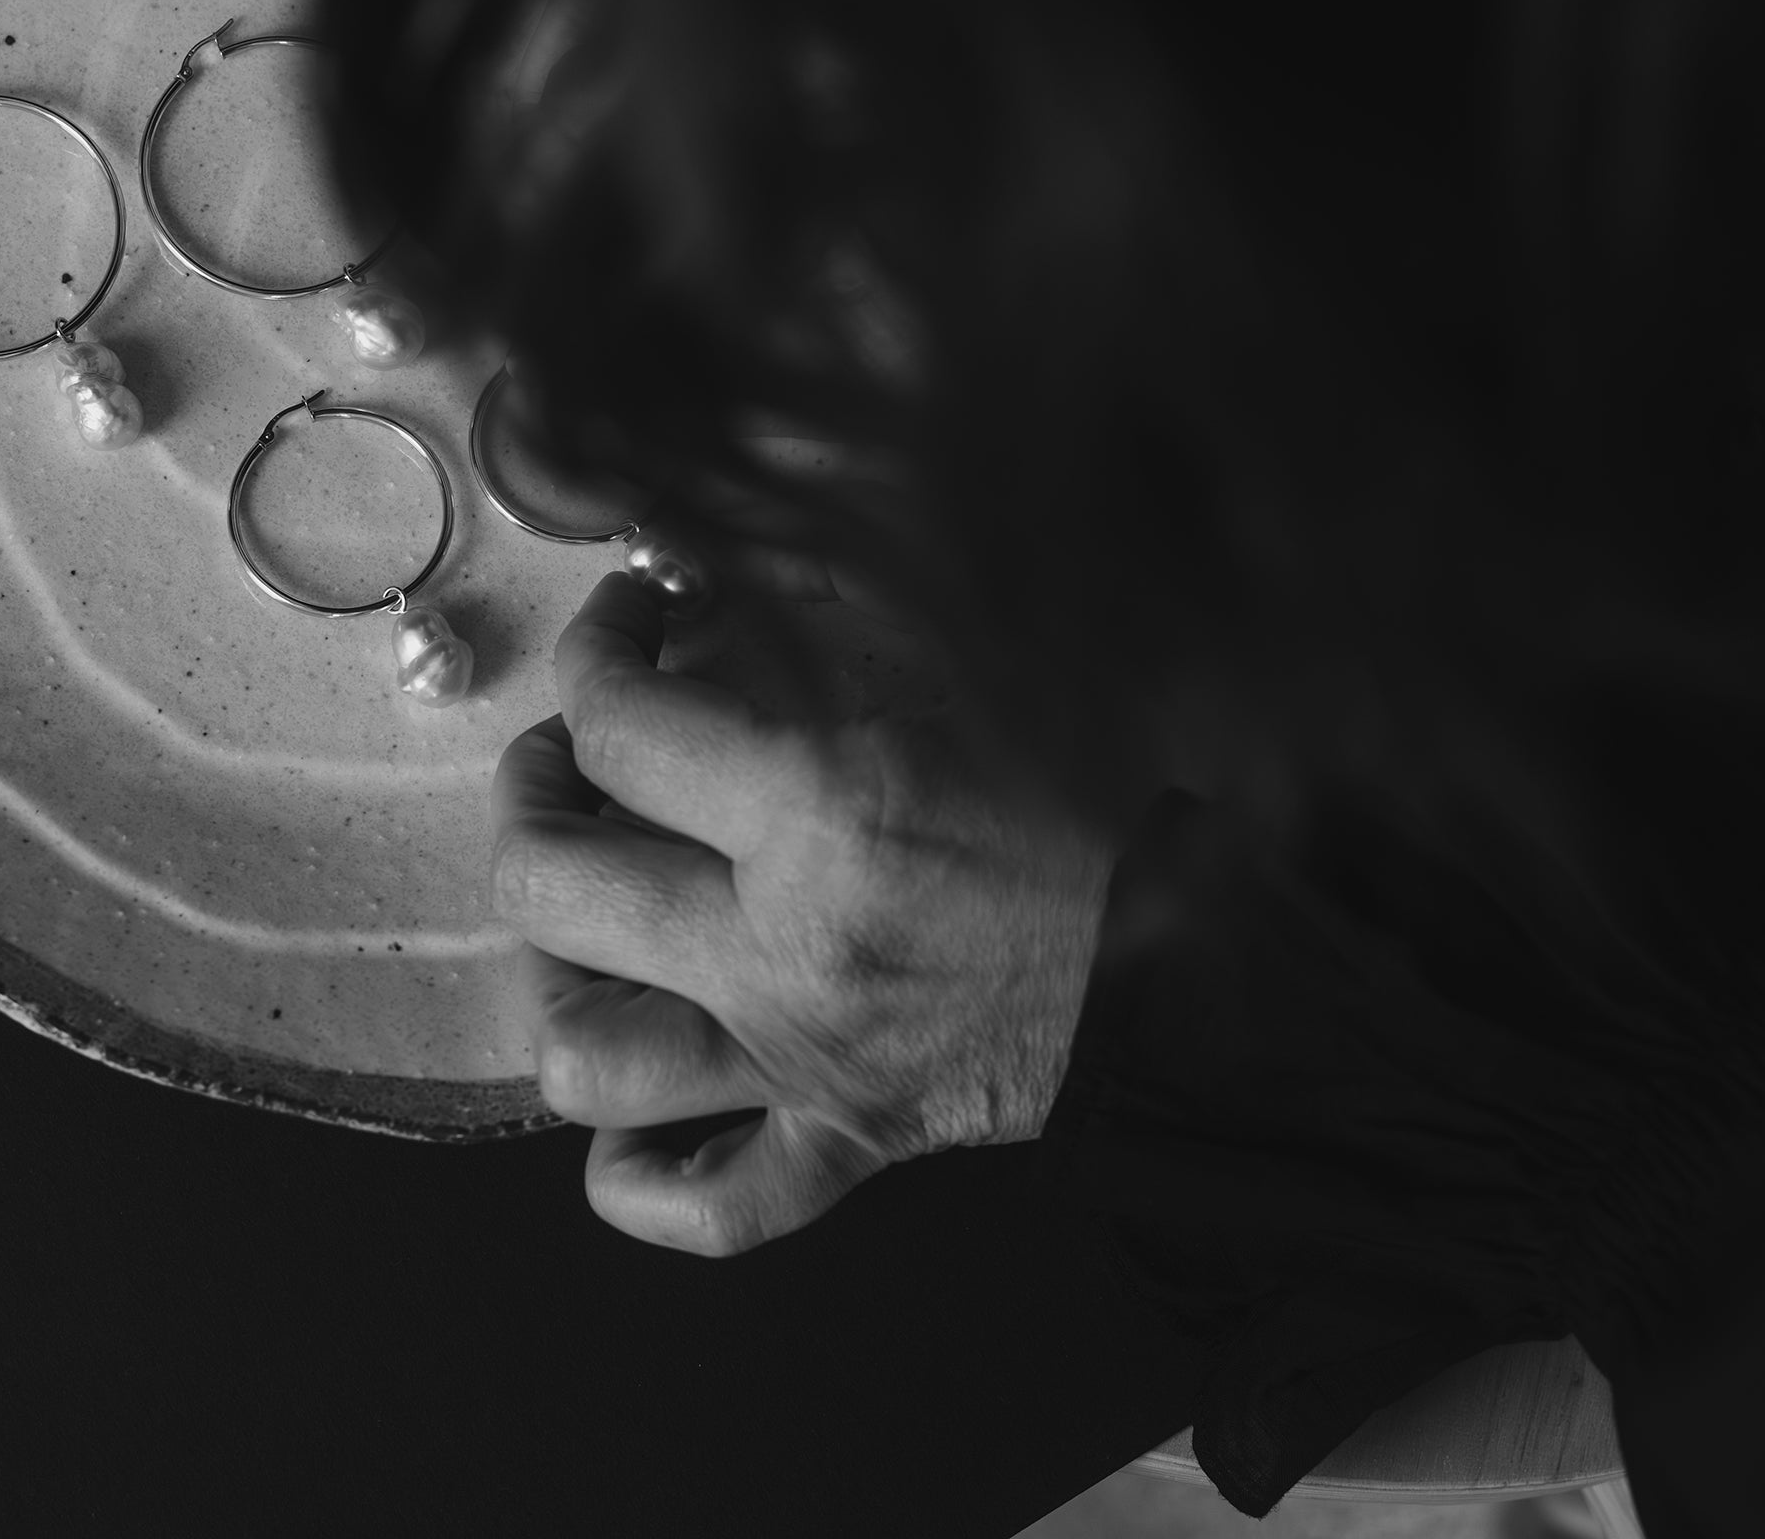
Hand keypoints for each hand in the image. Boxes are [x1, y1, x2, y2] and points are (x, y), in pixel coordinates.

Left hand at [489, 574, 1114, 1253]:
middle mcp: (790, 945)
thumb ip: (843, 598)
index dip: (601, 647)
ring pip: (585, 1061)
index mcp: (830, 810)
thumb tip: (727, 559)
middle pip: (548, 884)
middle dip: (534, 795)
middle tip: (576, 757)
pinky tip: (643, 1120)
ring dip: (556, 983)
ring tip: (586, 922)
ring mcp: (808, 1060)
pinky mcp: (855, 1139)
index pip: (621, 722)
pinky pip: (707, 1206)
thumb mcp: (983, 655)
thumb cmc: (1118, 797)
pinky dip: (643, 1178)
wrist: (1230, 952)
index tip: (636, 621)